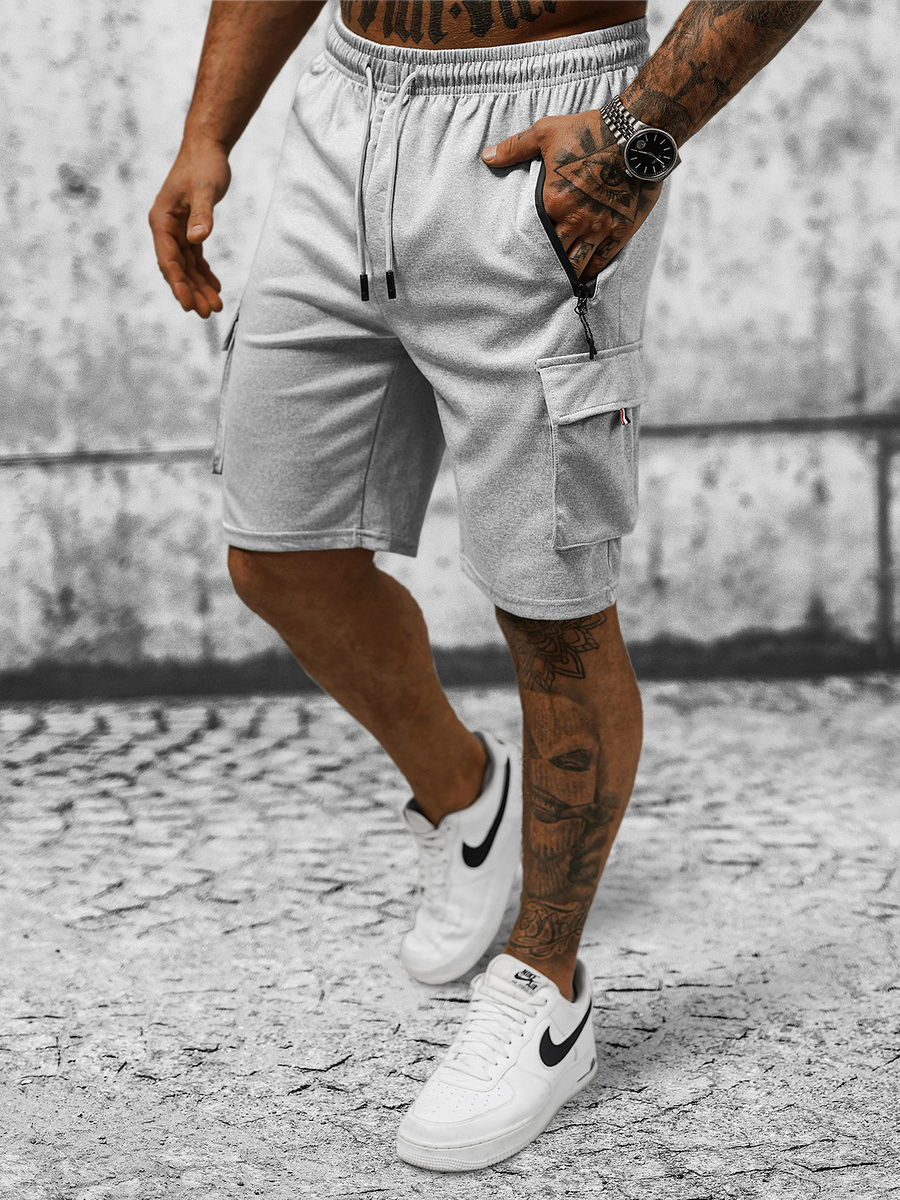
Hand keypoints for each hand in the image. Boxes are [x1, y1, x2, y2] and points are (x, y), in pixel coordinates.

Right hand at [148, 137, 230, 317]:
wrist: (206, 147)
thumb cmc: (203, 165)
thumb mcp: (204, 190)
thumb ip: (201, 215)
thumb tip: (196, 240)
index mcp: (161, 221)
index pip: (167, 260)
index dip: (178, 284)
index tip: (189, 305)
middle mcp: (165, 228)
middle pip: (177, 269)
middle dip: (191, 292)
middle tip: (208, 313)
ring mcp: (176, 229)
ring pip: (187, 266)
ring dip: (199, 287)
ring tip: (216, 307)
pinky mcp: (189, 228)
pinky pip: (195, 257)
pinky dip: (205, 273)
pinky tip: (216, 287)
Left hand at [481, 111, 662, 281]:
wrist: (636, 132)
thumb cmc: (589, 130)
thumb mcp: (545, 133)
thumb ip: (515, 148)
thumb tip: (487, 156)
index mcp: (551, 202)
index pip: (533, 235)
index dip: (528, 245)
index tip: (524, 252)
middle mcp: (574, 220)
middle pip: (553, 255)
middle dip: (546, 265)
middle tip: (539, 274)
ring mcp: (598, 228)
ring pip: (577, 265)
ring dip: (567, 273)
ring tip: (559, 281)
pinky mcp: (621, 230)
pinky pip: (602, 261)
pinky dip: (591, 272)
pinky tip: (584, 276)